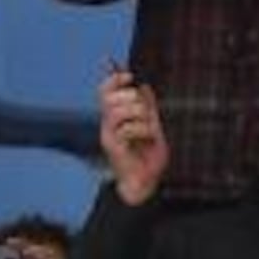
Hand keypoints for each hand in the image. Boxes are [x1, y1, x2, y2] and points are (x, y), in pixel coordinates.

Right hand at [97, 69, 168, 205]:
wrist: (146, 183)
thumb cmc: (148, 159)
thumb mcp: (153, 128)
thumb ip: (149, 109)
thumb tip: (145, 86)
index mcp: (115, 118)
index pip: (105, 91)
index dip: (114, 80)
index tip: (129, 75)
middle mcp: (108, 124)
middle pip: (108, 98)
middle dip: (131, 98)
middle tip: (146, 112)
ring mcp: (109, 135)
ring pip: (116, 110)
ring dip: (138, 113)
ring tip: (149, 126)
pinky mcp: (113, 146)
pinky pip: (125, 129)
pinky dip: (141, 129)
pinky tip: (149, 137)